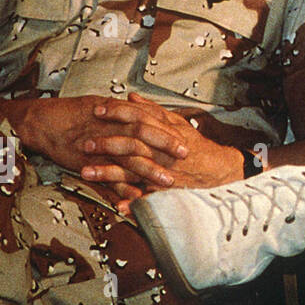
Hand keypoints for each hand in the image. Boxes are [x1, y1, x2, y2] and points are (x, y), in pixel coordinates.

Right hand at [15, 94, 188, 179]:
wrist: (44, 122)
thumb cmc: (74, 112)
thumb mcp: (103, 105)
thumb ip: (125, 109)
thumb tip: (143, 108)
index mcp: (117, 115)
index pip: (149, 120)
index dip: (168, 130)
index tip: (186, 137)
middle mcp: (111, 130)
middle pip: (143, 137)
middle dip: (165, 147)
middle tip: (184, 155)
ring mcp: (101, 148)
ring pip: (129, 160)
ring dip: (150, 171)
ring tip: (168, 181)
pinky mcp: (89, 164)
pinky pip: (108, 179)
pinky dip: (123, 189)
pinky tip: (137, 198)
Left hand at [77, 93, 244, 210]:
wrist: (219, 169)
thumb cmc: (196, 146)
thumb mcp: (178, 123)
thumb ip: (154, 111)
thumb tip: (132, 98)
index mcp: (165, 132)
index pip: (138, 117)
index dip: (117, 113)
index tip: (98, 110)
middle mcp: (163, 150)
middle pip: (132, 143)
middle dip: (107, 142)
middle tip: (85, 141)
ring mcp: (163, 171)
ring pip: (133, 171)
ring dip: (108, 173)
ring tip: (86, 172)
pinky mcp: (166, 190)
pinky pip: (148, 198)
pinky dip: (134, 203)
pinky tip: (119, 206)